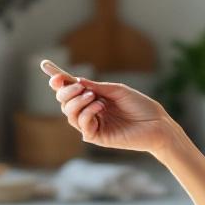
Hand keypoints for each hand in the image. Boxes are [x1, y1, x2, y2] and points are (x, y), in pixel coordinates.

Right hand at [48, 74, 175, 154]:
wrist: (157, 124)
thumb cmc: (141, 106)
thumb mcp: (117, 90)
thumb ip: (96, 86)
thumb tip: (75, 80)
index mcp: (94, 98)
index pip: (71, 90)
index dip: (58, 80)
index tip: (47, 67)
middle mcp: (90, 112)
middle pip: (64, 102)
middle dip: (66, 91)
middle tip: (79, 85)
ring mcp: (93, 125)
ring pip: (69, 114)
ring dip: (77, 102)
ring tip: (93, 96)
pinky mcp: (98, 137)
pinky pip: (82, 125)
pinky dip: (87, 112)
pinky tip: (100, 107)